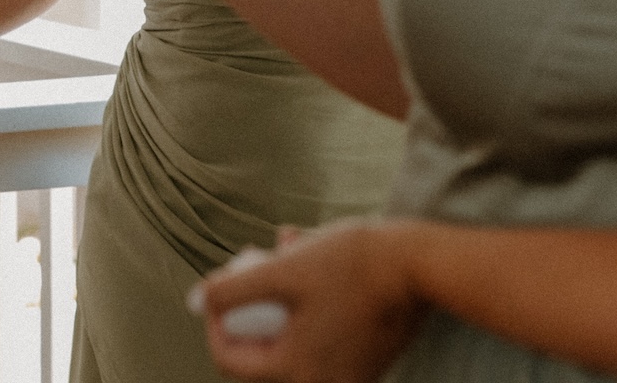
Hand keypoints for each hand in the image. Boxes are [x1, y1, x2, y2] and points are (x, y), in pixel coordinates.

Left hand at [193, 219, 425, 382]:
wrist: (420, 265)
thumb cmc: (351, 266)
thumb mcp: (282, 272)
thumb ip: (231, 291)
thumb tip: (196, 302)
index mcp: (297, 372)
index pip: (231, 359)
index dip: (215, 320)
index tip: (219, 286)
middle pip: (263, 346)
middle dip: (253, 301)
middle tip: (254, 262)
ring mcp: (349, 374)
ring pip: (292, 333)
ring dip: (281, 294)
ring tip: (287, 246)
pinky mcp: (367, 357)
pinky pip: (321, 332)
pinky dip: (309, 300)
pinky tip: (311, 252)